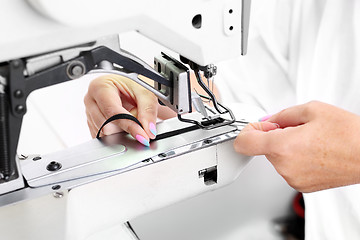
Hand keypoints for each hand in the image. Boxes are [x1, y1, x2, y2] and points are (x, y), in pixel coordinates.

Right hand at [84, 74, 157, 145]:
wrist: (128, 86)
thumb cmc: (133, 84)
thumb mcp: (145, 92)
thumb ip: (148, 111)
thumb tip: (149, 131)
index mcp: (100, 87)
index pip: (113, 112)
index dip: (130, 125)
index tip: (143, 136)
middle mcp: (91, 100)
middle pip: (107, 127)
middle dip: (126, 128)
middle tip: (137, 118)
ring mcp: (89, 114)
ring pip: (106, 135)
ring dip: (122, 131)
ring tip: (129, 116)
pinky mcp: (92, 126)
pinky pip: (104, 138)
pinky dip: (117, 134)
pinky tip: (122, 123)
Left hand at [234, 101, 359, 192]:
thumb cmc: (349, 134)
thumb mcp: (311, 110)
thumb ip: (281, 115)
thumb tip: (268, 121)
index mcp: (282, 147)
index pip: (244, 143)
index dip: (247, 131)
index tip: (255, 127)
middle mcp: (285, 167)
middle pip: (263, 148)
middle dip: (274, 136)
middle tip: (296, 129)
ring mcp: (293, 179)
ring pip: (277, 158)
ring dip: (286, 148)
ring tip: (311, 141)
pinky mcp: (302, 186)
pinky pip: (289, 168)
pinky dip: (295, 159)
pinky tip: (314, 152)